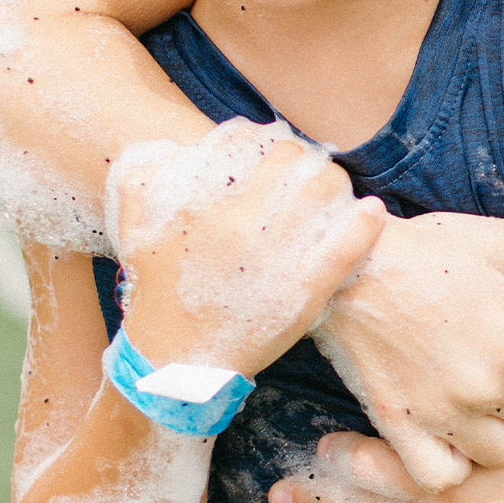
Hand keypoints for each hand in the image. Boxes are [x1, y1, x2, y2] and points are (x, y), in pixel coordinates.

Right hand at [110, 120, 384, 375]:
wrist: (175, 363)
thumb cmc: (157, 290)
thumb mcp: (133, 227)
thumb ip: (141, 176)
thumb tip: (170, 144)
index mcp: (196, 202)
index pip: (244, 139)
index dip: (261, 139)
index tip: (268, 153)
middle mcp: (235, 223)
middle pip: (290, 157)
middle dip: (300, 158)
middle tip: (304, 173)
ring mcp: (273, 256)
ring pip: (324, 189)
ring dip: (333, 184)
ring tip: (332, 194)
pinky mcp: (303, 289)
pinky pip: (345, 245)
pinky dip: (364, 223)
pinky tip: (370, 211)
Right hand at [311, 213, 503, 490]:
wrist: (350, 267)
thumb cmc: (431, 250)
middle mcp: (484, 387)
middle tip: (493, 352)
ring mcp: (441, 413)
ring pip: (498, 449)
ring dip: (494, 424)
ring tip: (474, 393)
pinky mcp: (400, 427)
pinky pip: (440, 475)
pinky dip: (450, 462)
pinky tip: (447, 433)